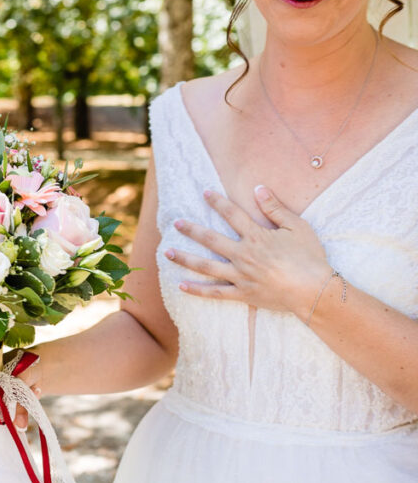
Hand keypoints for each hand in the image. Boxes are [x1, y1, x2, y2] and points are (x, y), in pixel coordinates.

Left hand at [164, 185, 331, 318]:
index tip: (204, 193)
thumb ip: (275, 208)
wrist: (314, 290)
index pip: (232, 215)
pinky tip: (181, 286)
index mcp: (256, 237)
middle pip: (211, 240)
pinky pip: (215, 293)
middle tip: (175, 223)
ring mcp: (240, 276)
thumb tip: (258, 188)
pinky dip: (197, 290)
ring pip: (206, 267)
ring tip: (167, 253)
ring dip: (185, 259)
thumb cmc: (309, 257)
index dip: (217, 202)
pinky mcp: (242, 294)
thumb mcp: (297, 227)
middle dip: (191, 230)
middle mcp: (243, 255)